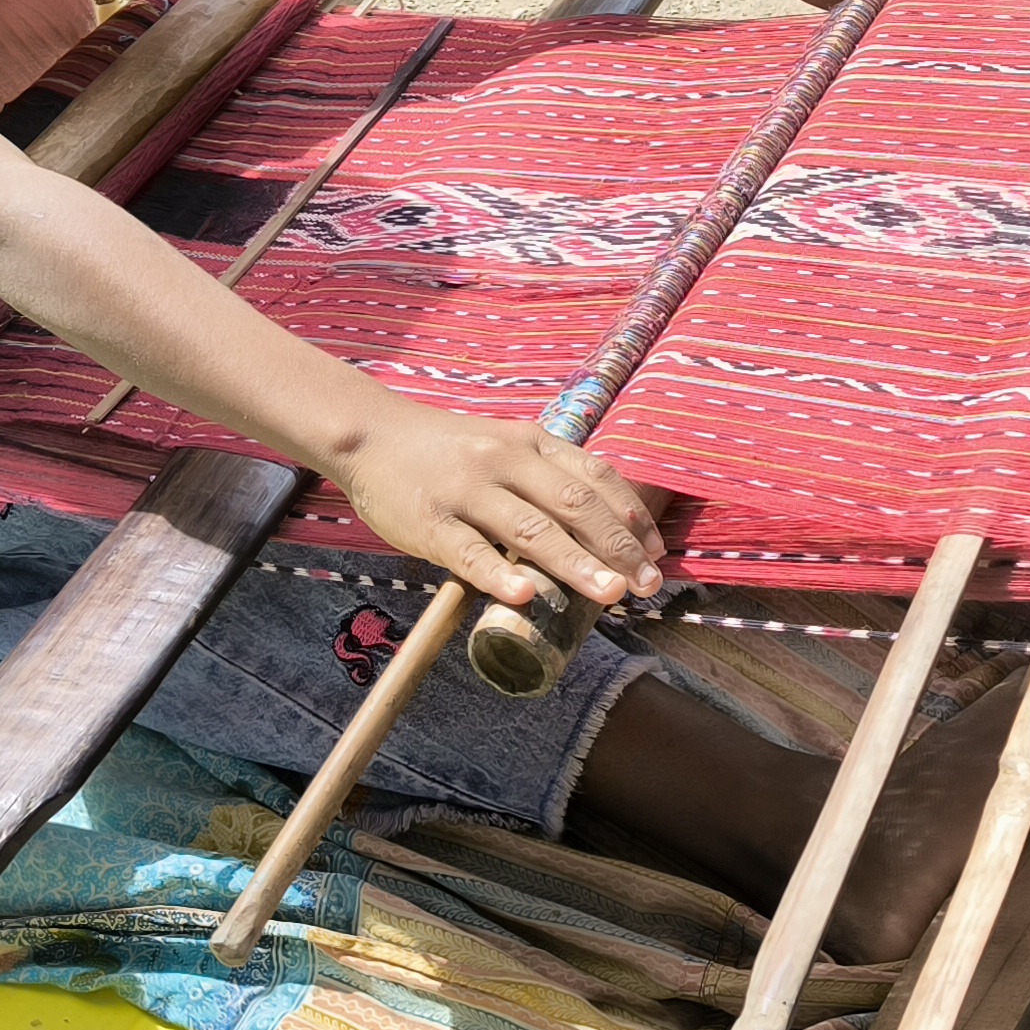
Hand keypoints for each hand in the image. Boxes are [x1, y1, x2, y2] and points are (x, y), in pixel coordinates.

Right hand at [327, 394, 662, 607]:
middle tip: (648, 586)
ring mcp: (467, 491)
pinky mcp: (428, 522)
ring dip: (576, 563)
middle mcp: (505, 461)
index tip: (658, 554)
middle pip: (574, 504)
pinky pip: (468, 551)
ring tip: (610, 593)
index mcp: (532, 443)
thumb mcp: (506, 446)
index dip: (631, 516)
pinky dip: (499, 573)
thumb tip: (607, 526)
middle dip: (617, 546)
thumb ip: (549, 477)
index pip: (595, 477)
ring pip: (530, 528)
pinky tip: (526, 594)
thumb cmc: (449, 451)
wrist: (371, 435)